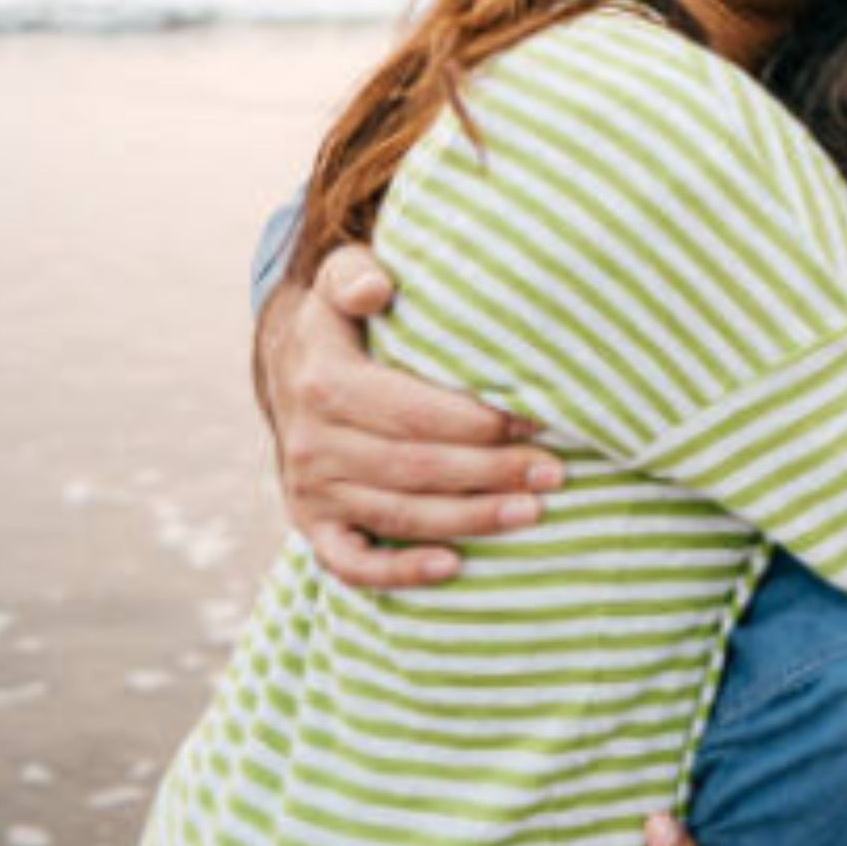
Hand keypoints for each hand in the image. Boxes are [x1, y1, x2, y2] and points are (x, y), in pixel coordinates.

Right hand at [257, 243, 566, 588]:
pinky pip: (351, 562)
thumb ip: (355, 272)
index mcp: (324, 381)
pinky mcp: (311, 523)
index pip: (412, 411)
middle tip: (554, 472)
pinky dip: (400, 573)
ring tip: (533, 512)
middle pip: (414, 467)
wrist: (292, 364)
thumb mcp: (341, 279)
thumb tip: (376, 288)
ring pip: (397, 515)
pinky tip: (455, 566)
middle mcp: (310, 440)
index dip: (477, 422)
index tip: (535, 421)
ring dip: (469, 519)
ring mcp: (309, 487)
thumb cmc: (345, 319)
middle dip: (491, 472)